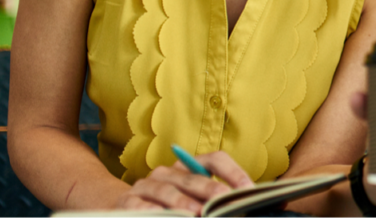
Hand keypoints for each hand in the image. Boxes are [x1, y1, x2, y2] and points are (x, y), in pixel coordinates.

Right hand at [113, 151, 254, 212]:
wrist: (127, 207)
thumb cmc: (170, 203)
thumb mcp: (193, 197)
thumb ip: (213, 197)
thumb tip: (240, 202)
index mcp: (188, 166)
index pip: (215, 160)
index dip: (233, 172)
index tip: (248, 188)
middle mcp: (168, 172)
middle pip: (192, 177)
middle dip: (210, 190)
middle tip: (224, 200)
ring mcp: (146, 185)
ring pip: (167, 191)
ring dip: (183, 203)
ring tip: (197, 213)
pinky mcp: (128, 202)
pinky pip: (140, 205)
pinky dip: (151, 211)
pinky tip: (161, 215)